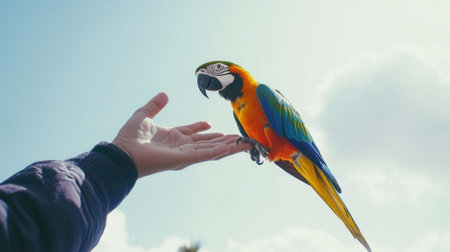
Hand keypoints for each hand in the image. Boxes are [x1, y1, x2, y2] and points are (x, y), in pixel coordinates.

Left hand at [112, 92, 250, 177]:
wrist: (122, 153)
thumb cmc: (129, 138)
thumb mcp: (143, 115)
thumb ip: (154, 105)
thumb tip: (164, 94)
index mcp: (171, 137)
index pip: (192, 133)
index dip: (202, 128)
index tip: (210, 123)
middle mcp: (181, 147)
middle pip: (207, 143)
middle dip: (223, 140)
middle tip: (239, 137)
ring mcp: (184, 153)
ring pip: (212, 149)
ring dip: (229, 146)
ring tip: (245, 144)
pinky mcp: (185, 158)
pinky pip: (206, 154)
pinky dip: (220, 151)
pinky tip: (233, 147)